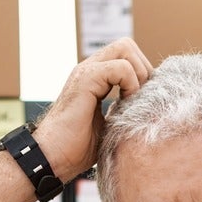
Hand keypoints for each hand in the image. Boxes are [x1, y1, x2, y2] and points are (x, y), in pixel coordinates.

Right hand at [34, 39, 152, 183]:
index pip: (126, 54)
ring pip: (125, 48)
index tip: (143, 98)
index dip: (141, 71)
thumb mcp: (109, 124)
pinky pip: (121, 67)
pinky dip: (131, 83)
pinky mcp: (86, 78)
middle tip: (142, 96)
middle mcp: (90, 68)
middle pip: (127, 45)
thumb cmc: (77, 148)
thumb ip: (123, 109)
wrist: (53, 157)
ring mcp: (86, 71)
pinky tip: (125, 104)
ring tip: (134, 100)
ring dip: (138, 74)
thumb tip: (148, 105)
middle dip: (143, 68)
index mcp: (95, 77)